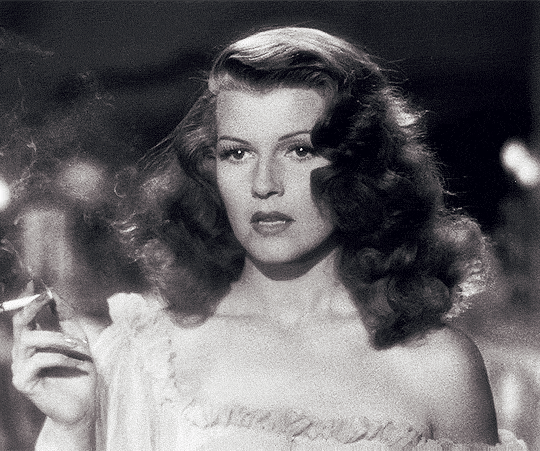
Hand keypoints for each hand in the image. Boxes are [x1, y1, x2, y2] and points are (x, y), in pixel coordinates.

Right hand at [11, 291, 96, 426]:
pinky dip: (62, 359)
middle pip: (19, 324)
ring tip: (79, 346)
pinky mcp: (24, 383)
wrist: (83, 405)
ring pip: (31, 340)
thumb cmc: (80, 373)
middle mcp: (24, 353)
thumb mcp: (79, 341)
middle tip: (47, 296)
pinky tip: (78, 364)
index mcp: (34, 342)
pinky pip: (39, 361)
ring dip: (59, 338)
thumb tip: (57, 295)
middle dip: (32, 307)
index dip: (27, 299)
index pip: (25, 317)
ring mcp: (21, 368)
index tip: (36, 282)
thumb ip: (68, 320)